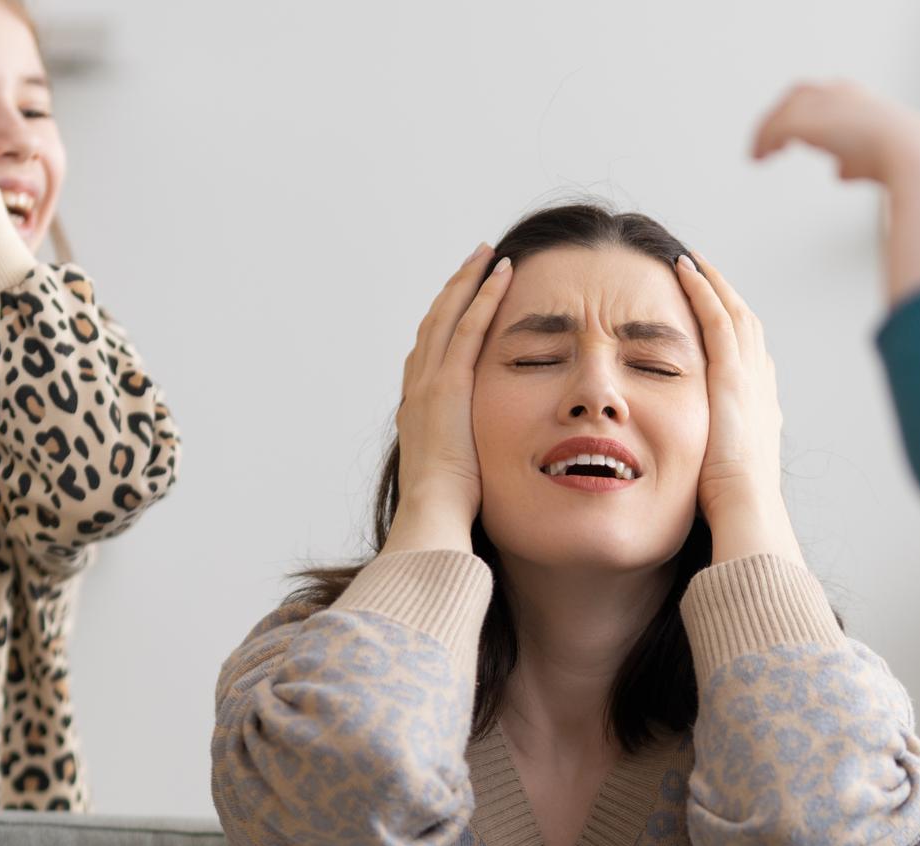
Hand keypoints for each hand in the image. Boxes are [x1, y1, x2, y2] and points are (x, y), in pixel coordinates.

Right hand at [385, 243, 514, 554]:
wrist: (432, 515)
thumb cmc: (449, 510)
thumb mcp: (455, 478)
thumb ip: (465, 459)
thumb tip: (482, 468)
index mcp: (417, 410)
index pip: (431, 352)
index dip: (445, 321)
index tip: (461, 301)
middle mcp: (417, 389)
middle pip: (435, 324)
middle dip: (454, 290)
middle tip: (474, 262)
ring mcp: (429, 383)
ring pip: (449, 316)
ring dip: (468, 282)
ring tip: (487, 256)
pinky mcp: (449, 384)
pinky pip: (470, 328)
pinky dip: (484, 297)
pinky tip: (502, 274)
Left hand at [672, 253, 802, 565]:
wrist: (746, 510)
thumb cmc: (729, 511)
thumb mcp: (720, 480)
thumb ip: (708, 464)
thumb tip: (692, 477)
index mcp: (760, 412)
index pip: (749, 359)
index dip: (733, 332)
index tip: (715, 316)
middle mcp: (761, 387)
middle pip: (747, 328)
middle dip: (726, 297)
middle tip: (703, 273)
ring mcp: (749, 378)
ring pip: (733, 313)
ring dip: (712, 283)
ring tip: (691, 260)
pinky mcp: (731, 374)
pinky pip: (716, 317)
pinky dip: (703, 289)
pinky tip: (684, 269)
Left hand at [751, 79, 919, 185]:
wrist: (913, 154)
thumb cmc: (901, 162)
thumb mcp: (874, 160)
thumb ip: (852, 161)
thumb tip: (838, 172)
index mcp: (856, 97)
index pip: (819, 97)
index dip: (802, 112)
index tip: (791, 133)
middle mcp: (836, 93)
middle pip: (797, 97)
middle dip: (780, 116)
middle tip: (766, 141)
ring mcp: (821, 104)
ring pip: (782, 112)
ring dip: (766, 132)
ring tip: (757, 155)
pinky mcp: (806, 120)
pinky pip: (775, 128)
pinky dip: (763, 142)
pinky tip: (758, 159)